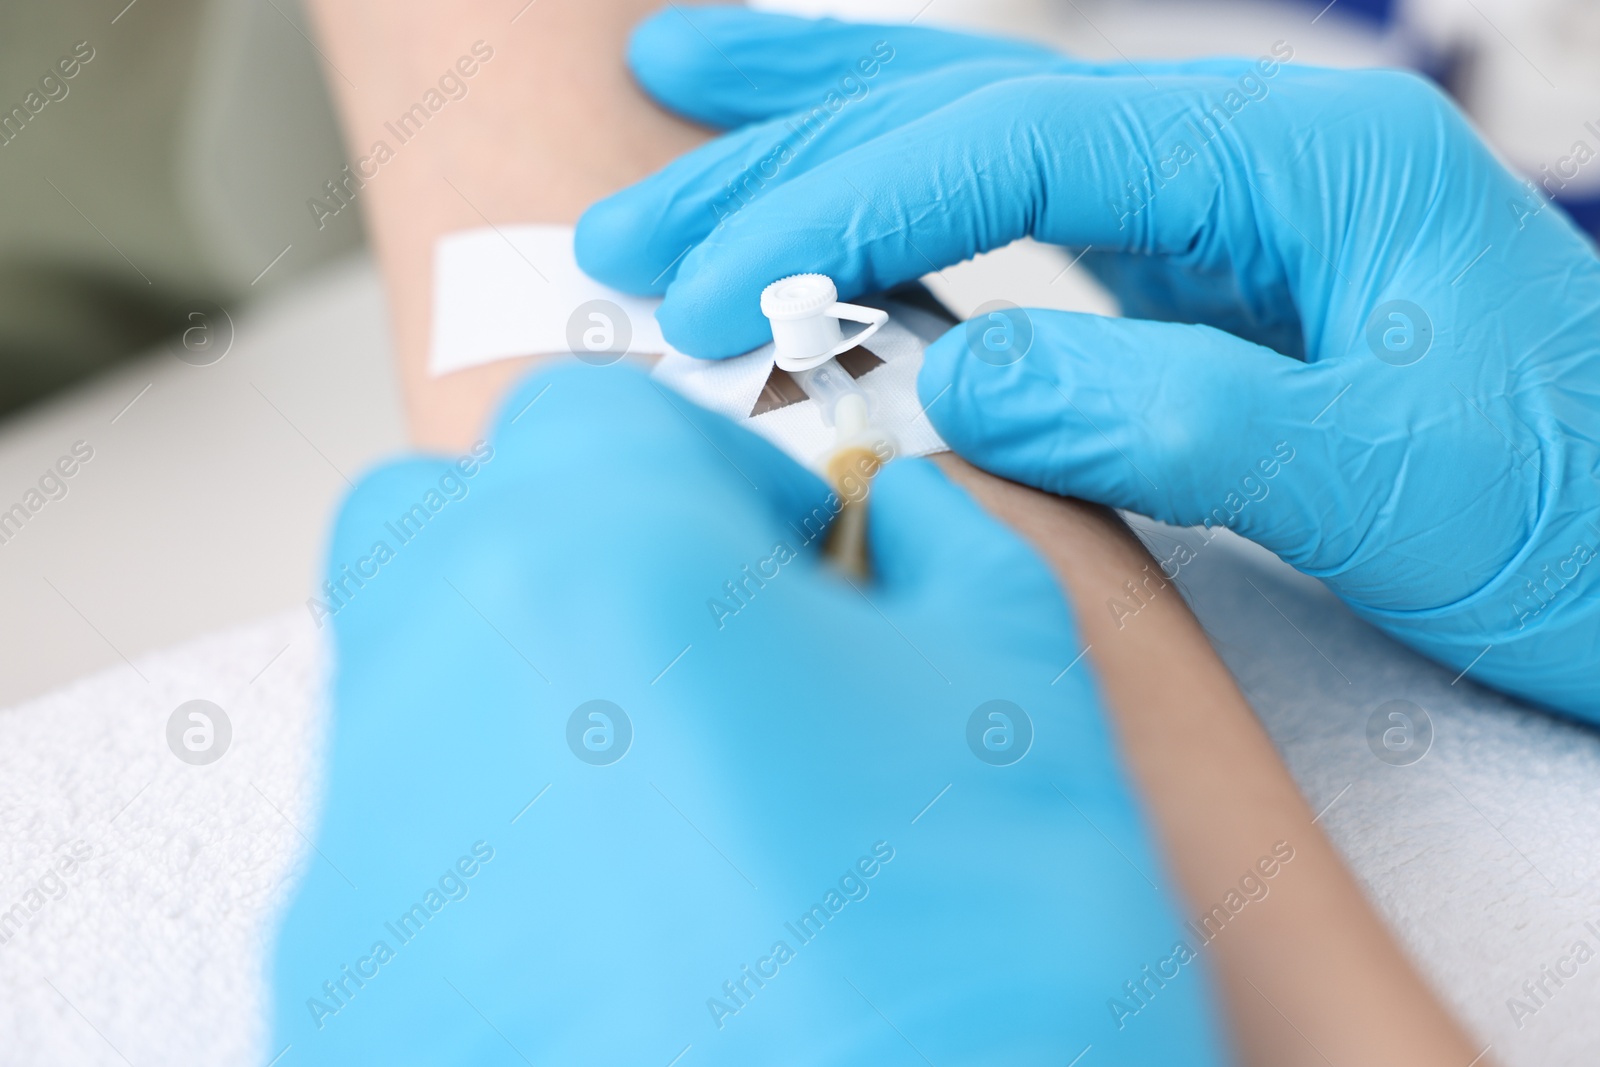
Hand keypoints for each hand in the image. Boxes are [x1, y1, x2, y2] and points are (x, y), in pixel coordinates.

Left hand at [268, 365, 1228, 1064]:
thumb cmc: (985, 964)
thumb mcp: (1023, 688)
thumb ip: (947, 541)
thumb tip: (899, 511)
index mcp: (594, 562)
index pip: (589, 413)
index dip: (710, 464)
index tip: (783, 553)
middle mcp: (430, 687)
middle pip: (445, 527)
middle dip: (567, 545)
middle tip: (701, 642)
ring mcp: (364, 862)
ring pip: (405, 690)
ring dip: (522, 693)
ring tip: (671, 803)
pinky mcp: (342, 1003)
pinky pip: (396, 862)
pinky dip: (489, 854)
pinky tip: (621, 934)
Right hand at [576, 7, 1599, 719]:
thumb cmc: (1567, 515)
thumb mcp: (1382, 479)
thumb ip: (1168, 420)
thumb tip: (957, 380)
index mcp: (1296, 161)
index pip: (1018, 144)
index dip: (848, 208)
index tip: (718, 290)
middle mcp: (1239, 154)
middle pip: (970, 106)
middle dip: (788, 151)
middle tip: (630, 216)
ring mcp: (1207, 209)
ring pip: (975, 131)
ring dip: (818, 132)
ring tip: (674, 105)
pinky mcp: (1183, 277)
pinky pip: (1008, 213)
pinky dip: (894, 204)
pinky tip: (819, 199)